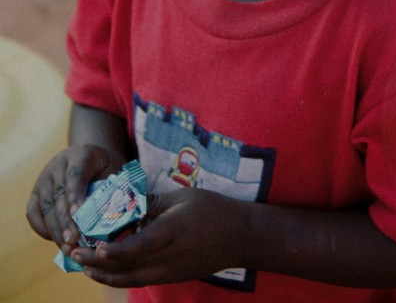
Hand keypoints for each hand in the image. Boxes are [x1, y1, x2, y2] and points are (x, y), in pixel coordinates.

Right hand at [26, 144, 125, 255]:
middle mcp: (59, 164)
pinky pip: (33, 212)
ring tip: (66, 247)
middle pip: (59, 194)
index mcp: (81, 155)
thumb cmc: (107, 169)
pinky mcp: (36, 191)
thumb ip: (116, 189)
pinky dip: (42, 228)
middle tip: (73, 241)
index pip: (75, 175)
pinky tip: (55, 240)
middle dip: (65, 220)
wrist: (90, 158)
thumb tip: (121, 218)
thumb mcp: (116, 170)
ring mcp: (45, 177)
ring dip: (55, 229)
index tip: (78, 215)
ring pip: (46, 206)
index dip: (75, 195)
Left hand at [71, 187, 249, 287]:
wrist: (240, 237)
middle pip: (127, 269)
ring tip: (83, 263)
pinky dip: (119, 274)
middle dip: (97, 264)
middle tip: (74, 253)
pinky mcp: (171, 277)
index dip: (115, 250)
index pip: (139, 247)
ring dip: (104, 274)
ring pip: (130, 279)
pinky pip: (140, 279)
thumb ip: (152, 202)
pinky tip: (107, 266)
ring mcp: (170, 272)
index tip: (94, 246)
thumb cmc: (213, 210)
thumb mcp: (182, 197)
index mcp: (173, 233)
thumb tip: (123, 203)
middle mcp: (169, 258)